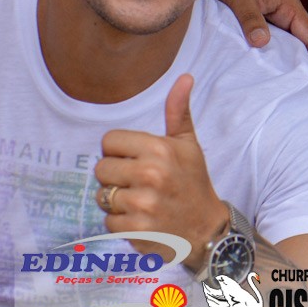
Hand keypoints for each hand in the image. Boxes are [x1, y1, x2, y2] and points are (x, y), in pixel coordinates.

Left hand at [94, 74, 227, 269]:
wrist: (205, 228)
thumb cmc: (193, 181)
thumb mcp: (188, 144)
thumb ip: (178, 111)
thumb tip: (185, 77)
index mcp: (160, 149)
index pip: (109, 141)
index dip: (121, 151)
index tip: (139, 160)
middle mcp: (150, 175)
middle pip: (101, 169)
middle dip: (117, 177)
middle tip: (141, 183)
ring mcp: (143, 204)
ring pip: (102, 196)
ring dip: (117, 202)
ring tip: (142, 202)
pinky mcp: (136, 230)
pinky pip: (108, 221)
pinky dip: (122, 223)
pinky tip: (142, 220)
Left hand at [209, 0, 307, 63]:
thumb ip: (251, 18)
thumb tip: (262, 42)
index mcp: (288, 4)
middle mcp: (284, 11)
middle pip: (302, 40)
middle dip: (307, 62)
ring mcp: (272, 15)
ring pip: (286, 41)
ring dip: (289, 59)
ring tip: (292, 83)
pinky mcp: (260, 19)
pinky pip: (272, 39)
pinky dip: (273, 53)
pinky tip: (269, 68)